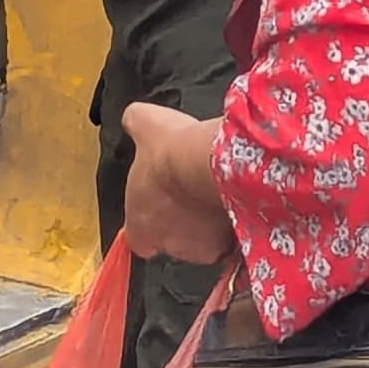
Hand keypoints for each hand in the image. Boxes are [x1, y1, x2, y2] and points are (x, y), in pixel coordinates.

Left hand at [117, 103, 234, 267]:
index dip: (149, 221)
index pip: (138, 235)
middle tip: (191, 192)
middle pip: (173, 240)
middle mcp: (167, 245)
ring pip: (203, 241)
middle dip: (182, 221)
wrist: (207, 162)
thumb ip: (135, 126)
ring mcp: (198, 249)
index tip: (160, 203)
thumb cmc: (171, 152)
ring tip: (214, 194)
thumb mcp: (144, 126)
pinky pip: (230, 242)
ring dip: (207, 224)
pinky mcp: (227, 248)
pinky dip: (232, 227)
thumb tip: (133, 118)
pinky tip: (234, 203)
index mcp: (139, 228)